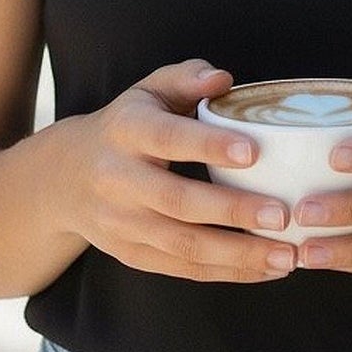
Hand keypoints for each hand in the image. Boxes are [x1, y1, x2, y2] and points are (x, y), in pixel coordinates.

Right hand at [67, 59, 296, 282]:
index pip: (168, 137)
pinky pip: (183, 269)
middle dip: (232, 211)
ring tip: (286, 255)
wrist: (65, 177)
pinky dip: (227, 272)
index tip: (253, 152)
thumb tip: (224, 79)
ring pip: (183, 245)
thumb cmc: (126, 125)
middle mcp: (119, 179)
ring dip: (238, 255)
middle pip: (178, 201)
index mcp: (127, 130)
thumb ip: (186, 79)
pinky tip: (264, 269)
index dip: (209, 145)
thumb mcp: (148, 90)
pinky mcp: (132, 255)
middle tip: (282, 213)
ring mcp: (123, 223)